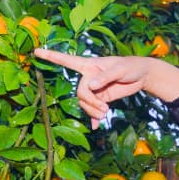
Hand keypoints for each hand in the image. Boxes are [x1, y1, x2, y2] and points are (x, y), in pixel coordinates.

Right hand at [33, 47, 178, 127]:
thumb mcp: (120, 69)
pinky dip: (94, 118)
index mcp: (89, 65)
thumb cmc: (131, 66)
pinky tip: (96, 127)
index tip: (36, 52)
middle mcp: (88, 77)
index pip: (67, 60)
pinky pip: (92, 110)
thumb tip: (90, 85)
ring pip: (84, 103)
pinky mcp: (101, 98)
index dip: (51, 56)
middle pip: (80, 93)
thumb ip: (105, 77)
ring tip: (106, 113)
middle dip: (90, 103)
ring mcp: (94, 89)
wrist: (142, 76)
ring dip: (93, 111)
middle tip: (105, 108)